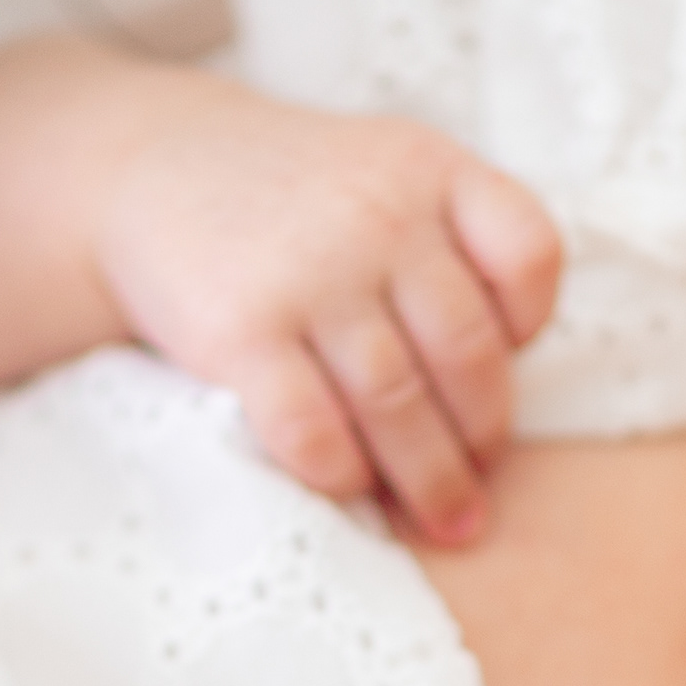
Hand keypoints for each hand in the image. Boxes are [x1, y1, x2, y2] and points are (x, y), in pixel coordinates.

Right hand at [96, 87, 560, 544]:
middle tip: (479, 488)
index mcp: (431, 170)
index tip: (509, 362)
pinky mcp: (243, 330)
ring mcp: (310, 274)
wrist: (153, 167)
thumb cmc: (292, 197)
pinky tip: (350, 484)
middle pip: (466, 355)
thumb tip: (502, 377)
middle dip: (481, 439)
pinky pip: (313, 429)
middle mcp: (379, 215)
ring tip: (440, 518)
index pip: (528, 255)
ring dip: (426, 479)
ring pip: (397, 404)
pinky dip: (342, 472)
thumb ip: (453, 239)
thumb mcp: (387, 169)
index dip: (532, 324)